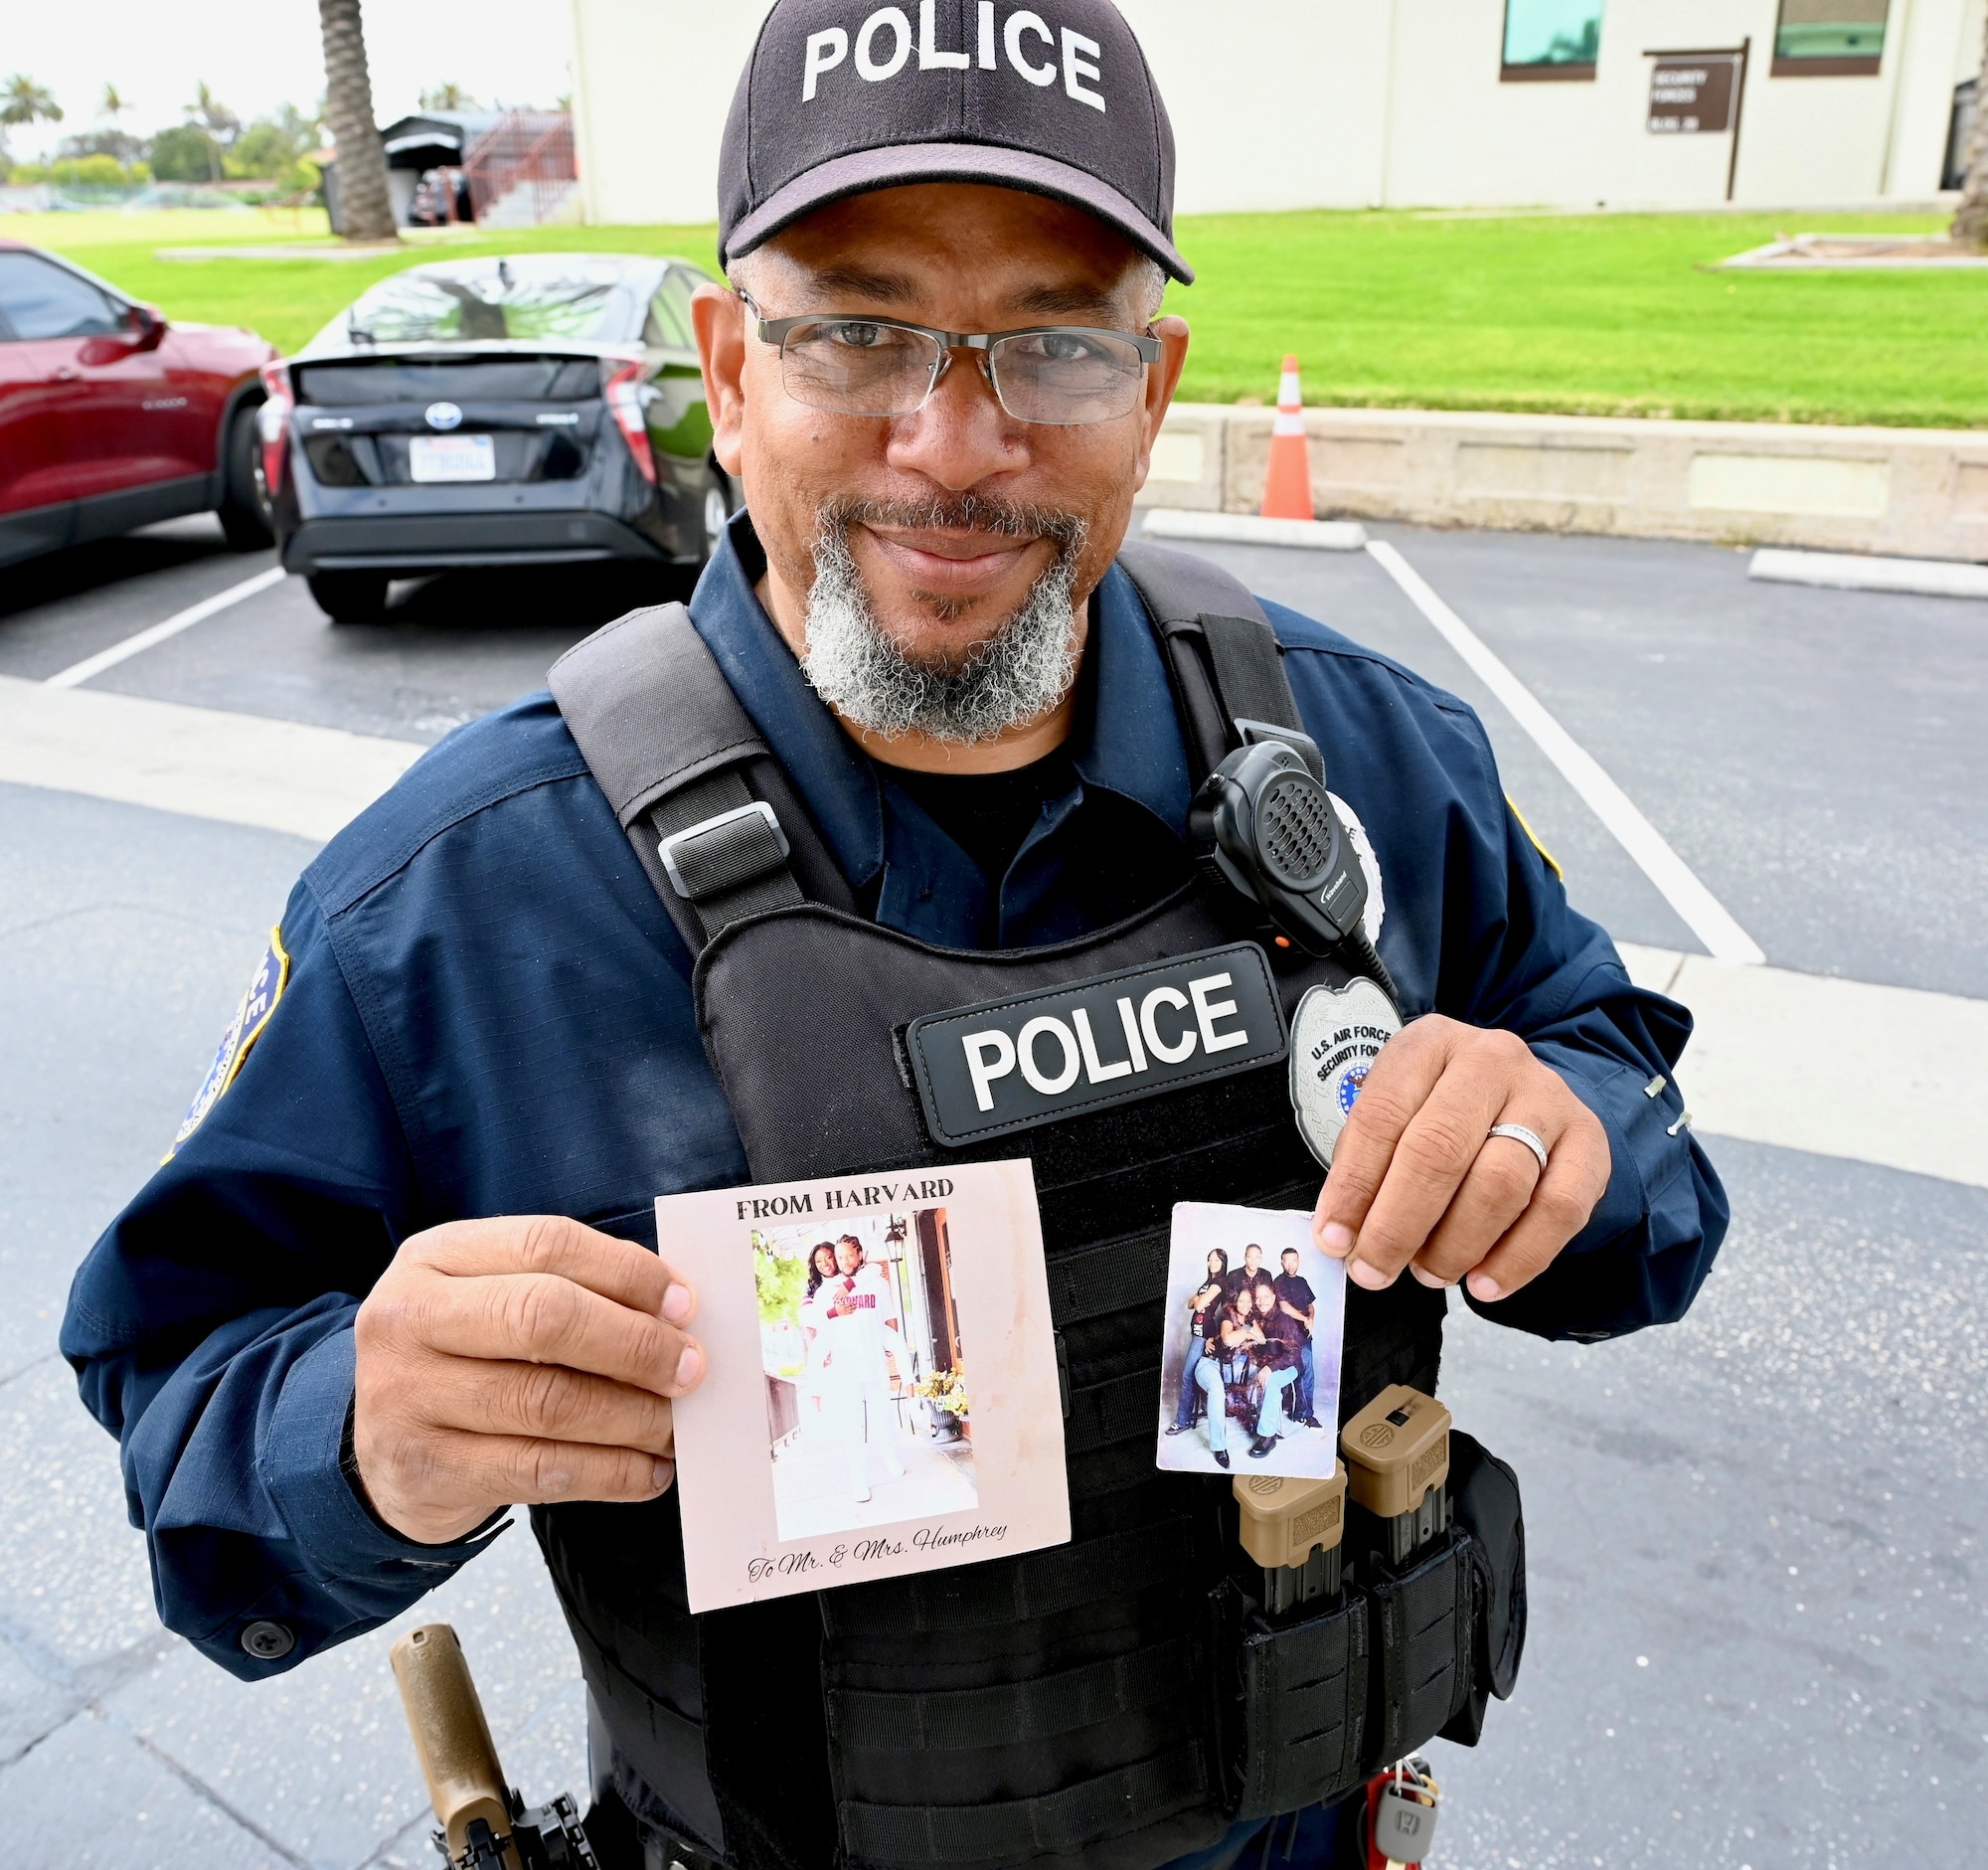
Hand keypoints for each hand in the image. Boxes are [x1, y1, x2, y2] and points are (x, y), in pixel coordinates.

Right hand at [353, 1215, 703, 1544]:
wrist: (379, 1450)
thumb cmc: (463, 1358)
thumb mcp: (492, 1299)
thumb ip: (572, 1290)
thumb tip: (676, 1313)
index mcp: (436, 1256)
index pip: (547, 1245)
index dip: (627, 1273)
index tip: (685, 1306)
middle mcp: (409, 1318)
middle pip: (545, 1318)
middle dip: (635, 1345)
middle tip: (690, 1370)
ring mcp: (406, 1397)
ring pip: (548, 1403)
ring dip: (633, 1417)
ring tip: (675, 1427)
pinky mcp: (424, 1470)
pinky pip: (538, 1471)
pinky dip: (609, 1472)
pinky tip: (646, 1472)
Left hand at [1313, 1015, 1608, 1303]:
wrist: (1523, 1094)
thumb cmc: (1441, 1111)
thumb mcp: (1397, 1114)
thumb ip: (1368, 1166)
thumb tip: (1341, 1239)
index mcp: (1429, 1043)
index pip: (1382, 1115)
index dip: (1353, 1185)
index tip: (1333, 1240)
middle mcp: (1490, 1059)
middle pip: (1440, 1149)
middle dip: (1399, 1224)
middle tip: (1374, 1270)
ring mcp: (1546, 1097)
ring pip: (1500, 1183)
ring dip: (1455, 1245)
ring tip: (1426, 1273)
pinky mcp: (1589, 1141)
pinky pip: (1558, 1211)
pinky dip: (1517, 1259)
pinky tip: (1484, 1285)